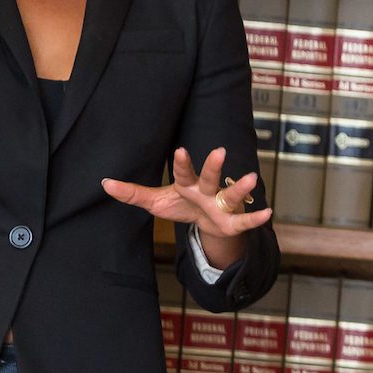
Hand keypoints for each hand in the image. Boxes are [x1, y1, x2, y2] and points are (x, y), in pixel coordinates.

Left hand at [101, 146, 272, 239]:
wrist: (206, 223)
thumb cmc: (182, 205)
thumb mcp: (156, 201)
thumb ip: (133, 193)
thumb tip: (104, 183)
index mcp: (188, 185)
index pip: (183, 172)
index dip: (182, 163)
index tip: (179, 149)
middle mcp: (207, 191)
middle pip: (210, 177)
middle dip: (213, 166)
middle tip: (219, 150)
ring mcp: (222, 205)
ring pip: (231, 195)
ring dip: (240, 187)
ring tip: (250, 178)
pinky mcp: (233, 222)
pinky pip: (245, 220)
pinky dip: (255, 218)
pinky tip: (267, 213)